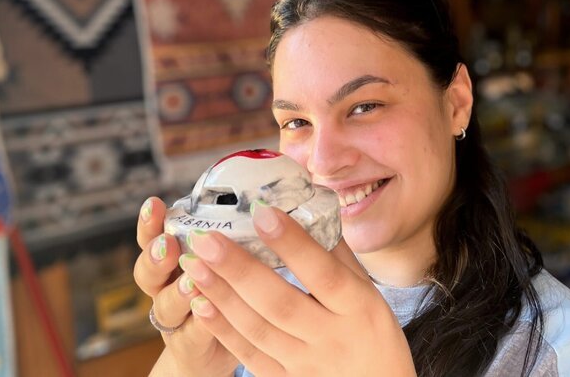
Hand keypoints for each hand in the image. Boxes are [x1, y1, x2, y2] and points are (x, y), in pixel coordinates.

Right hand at [133, 197, 237, 376]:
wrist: (212, 352)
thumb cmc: (224, 296)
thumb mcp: (222, 262)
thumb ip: (229, 238)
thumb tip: (259, 204)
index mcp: (171, 263)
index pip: (152, 238)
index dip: (149, 223)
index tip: (154, 204)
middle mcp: (165, 291)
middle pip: (148, 273)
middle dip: (155, 257)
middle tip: (168, 245)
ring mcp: (174, 321)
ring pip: (165, 307)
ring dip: (178, 292)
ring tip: (192, 282)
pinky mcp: (188, 347)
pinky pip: (190, 336)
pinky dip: (199, 323)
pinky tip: (208, 310)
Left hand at [180, 202, 416, 376]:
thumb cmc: (375, 337)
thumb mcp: (370, 296)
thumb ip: (338, 258)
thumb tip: (309, 209)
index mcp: (360, 308)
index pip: (323, 273)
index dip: (292, 243)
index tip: (261, 212)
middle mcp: (333, 337)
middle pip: (281, 302)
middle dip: (239, 269)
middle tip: (206, 239)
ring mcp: (307, 364)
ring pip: (258, 329)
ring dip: (222, 295)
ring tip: (194, 264)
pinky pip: (250, 357)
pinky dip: (223, 331)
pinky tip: (200, 304)